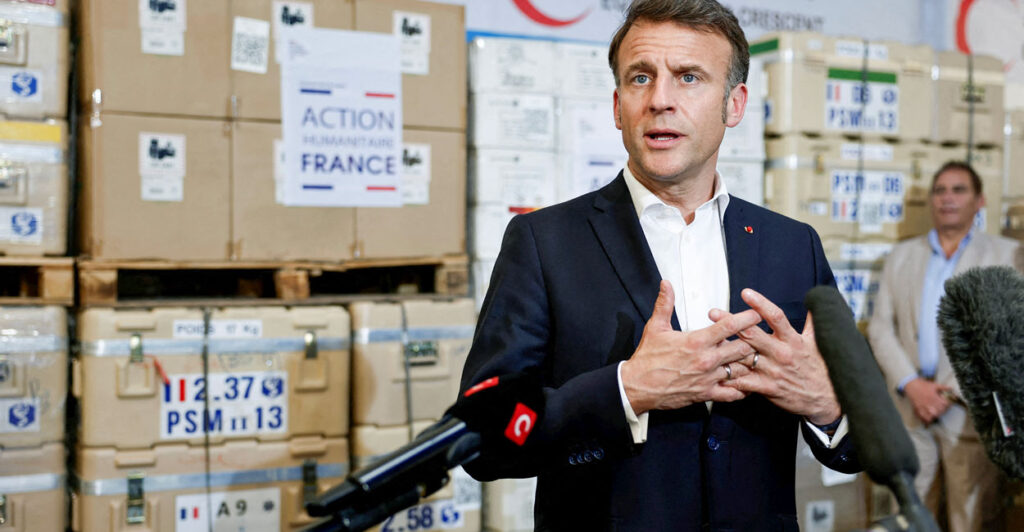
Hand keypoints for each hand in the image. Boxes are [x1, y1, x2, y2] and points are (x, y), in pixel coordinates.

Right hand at [621, 280, 762, 414]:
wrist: (637, 386)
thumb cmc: (647, 358)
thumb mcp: (655, 327)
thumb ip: (665, 304)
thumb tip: (666, 284)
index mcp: (696, 340)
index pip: (729, 326)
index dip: (747, 318)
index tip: (756, 314)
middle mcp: (706, 359)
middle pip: (743, 348)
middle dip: (751, 342)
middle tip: (756, 337)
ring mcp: (708, 379)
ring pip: (742, 370)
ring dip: (747, 364)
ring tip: (752, 359)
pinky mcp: (706, 394)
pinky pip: (733, 394)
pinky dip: (741, 388)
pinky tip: (744, 382)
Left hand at [710, 288, 840, 424]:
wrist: (828, 398)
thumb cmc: (820, 367)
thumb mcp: (819, 341)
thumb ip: (813, 320)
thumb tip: (817, 298)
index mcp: (793, 339)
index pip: (776, 317)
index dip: (760, 304)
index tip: (745, 292)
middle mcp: (782, 353)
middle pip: (753, 334)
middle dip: (731, 323)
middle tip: (714, 313)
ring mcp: (774, 371)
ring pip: (745, 357)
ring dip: (725, 349)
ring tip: (709, 341)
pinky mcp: (769, 388)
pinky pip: (746, 382)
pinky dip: (731, 378)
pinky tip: (716, 372)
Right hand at [903, 378, 951, 423]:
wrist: (912, 385)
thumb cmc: (923, 385)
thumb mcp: (934, 385)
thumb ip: (943, 387)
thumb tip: (951, 388)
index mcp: (934, 397)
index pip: (945, 405)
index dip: (947, 405)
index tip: (947, 404)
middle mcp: (929, 403)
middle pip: (939, 411)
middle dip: (942, 411)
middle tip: (941, 408)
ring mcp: (923, 407)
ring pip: (932, 416)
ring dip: (935, 415)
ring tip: (936, 413)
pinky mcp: (918, 409)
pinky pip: (923, 417)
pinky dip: (927, 419)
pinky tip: (929, 418)